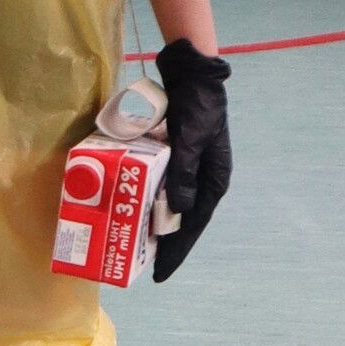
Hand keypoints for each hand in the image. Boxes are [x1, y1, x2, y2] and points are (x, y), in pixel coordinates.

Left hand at [152, 37, 232, 282]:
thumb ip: (184, 174)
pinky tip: (130, 200)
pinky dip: (147, 193)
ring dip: (154, 218)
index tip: (160, 273)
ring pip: (170, 201)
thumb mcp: (192, 140)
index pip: (194, 224)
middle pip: (182, 217)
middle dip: (164, 240)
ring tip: (132, 236)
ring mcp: (189, 165)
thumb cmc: (197, 105)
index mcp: (214, 179)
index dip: (177, 250)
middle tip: (140, 260)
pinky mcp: (175, 153)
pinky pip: (160, 181)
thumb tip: (177, 212)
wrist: (193, 72)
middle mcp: (203, 177)